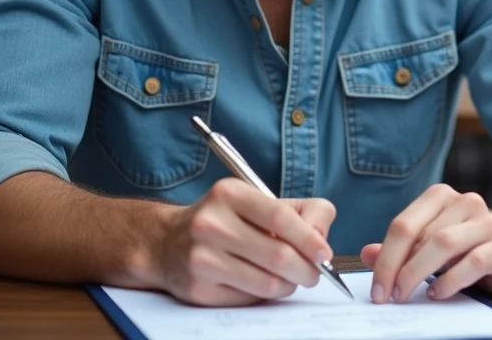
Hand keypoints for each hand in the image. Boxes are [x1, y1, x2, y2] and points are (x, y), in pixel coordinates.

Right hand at [154, 178, 334, 305]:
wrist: (167, 242)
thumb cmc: (226, 220)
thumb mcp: (258, 201)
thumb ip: (301, 212)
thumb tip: (321, 240)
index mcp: (229, 193)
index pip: (279, 217)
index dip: (309, 238)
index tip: (324, 253)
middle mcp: (210, 223)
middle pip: (278, 255)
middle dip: (306, 269)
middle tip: (314, 274)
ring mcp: (201, 257)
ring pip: (267, 282)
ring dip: (288, 285)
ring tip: (289, 279)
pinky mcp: (197, 289)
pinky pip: (249, 298)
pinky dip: (265, 294)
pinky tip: (260, 282)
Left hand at [360, 184, 491, 304]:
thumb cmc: (467, 247)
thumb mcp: (430, 245)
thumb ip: (401, 248)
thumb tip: (367, 254)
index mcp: (441, 197)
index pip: (403, 225)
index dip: (385, 258)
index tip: (376, 289)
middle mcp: (465, 203)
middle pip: (421, 235)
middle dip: (399, 269)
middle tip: (388, 296)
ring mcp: (488, 223)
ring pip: (444, 243)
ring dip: (420, 272)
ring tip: (409, 294)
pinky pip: (474, 261)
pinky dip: (451, 280)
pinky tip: (438, 293)